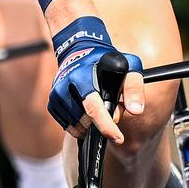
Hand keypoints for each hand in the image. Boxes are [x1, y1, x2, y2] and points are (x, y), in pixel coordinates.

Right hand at [48, 16, 144, 139]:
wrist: (78, 49)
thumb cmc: (106, 59)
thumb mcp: (127, 65)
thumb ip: (134, 87)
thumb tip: (136, 111)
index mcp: (83, 76)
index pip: (93, 107)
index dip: (106, 126)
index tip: (118, 138)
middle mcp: (66, 85)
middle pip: (86, 120)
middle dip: (102, 121)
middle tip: (110, 107)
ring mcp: (56, 94)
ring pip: (77, 125)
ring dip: (90, 124)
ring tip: (97, 106)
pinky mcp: (52, 101)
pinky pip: (67, 125)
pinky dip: (79, 125)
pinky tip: (86, 112)